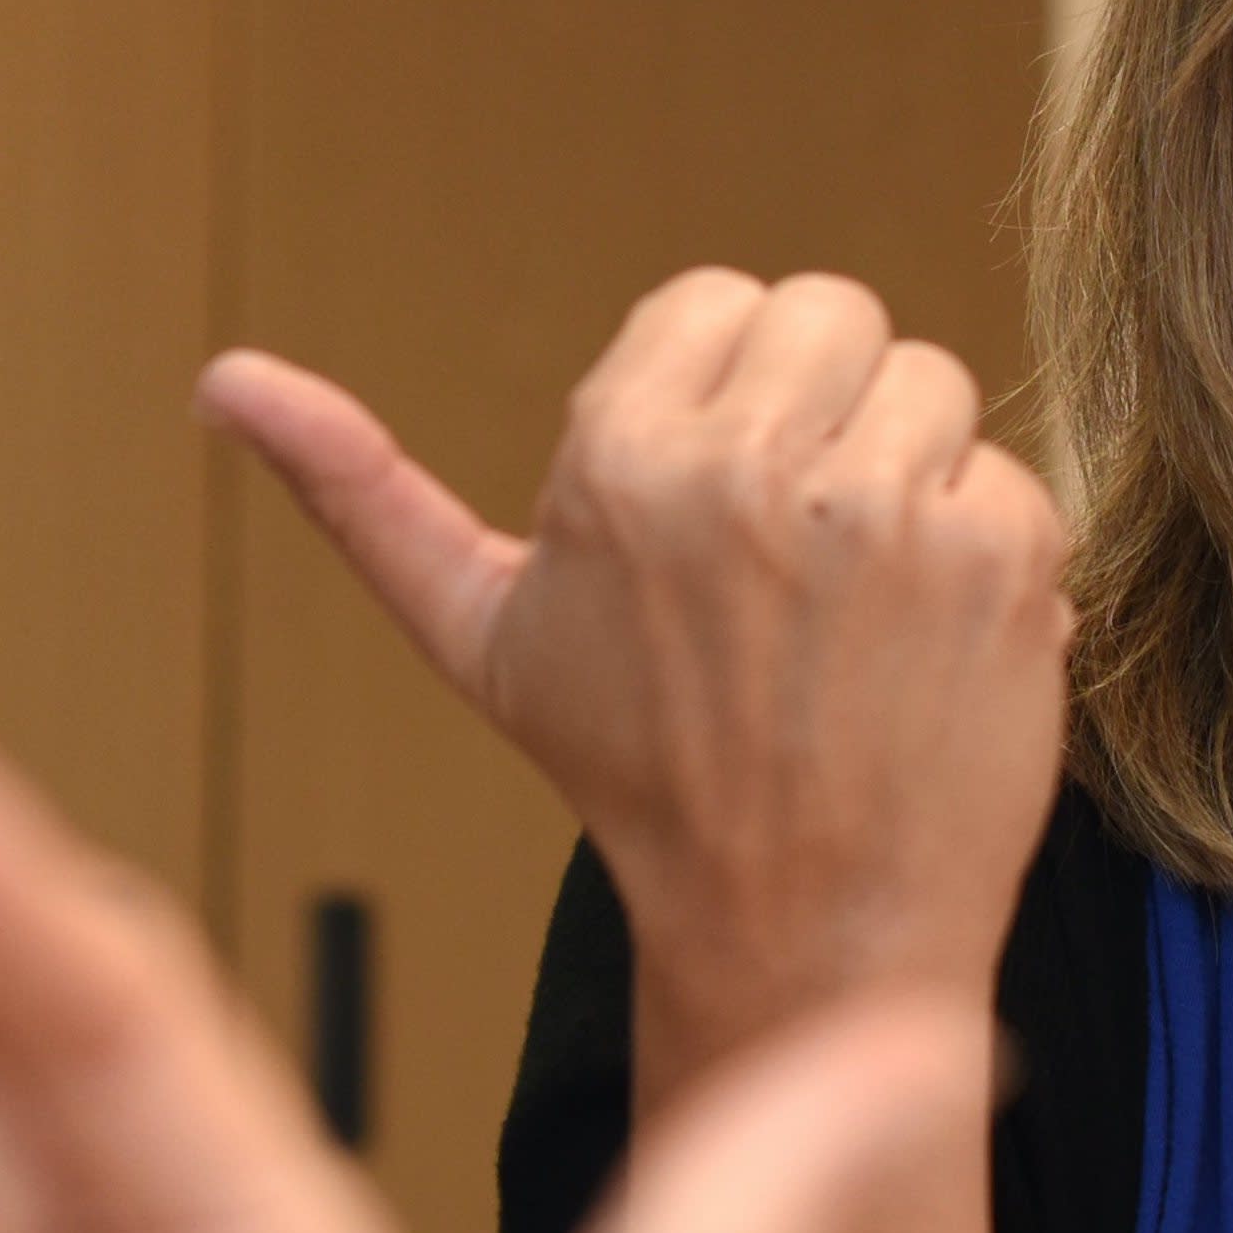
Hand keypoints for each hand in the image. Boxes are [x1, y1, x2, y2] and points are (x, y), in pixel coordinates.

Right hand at [198, 272, 1072, 1088]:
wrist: (801, 932)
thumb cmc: (640, 777)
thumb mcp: (478, 633)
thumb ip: (357, 492)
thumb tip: (221, 382)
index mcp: (620, 453)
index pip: (718, 300)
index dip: (722, 402)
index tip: (710, 520)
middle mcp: (753, 465)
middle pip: (834, 317)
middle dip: (820, 415)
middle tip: (792, 560)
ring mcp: (887, 508)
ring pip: (930, 385)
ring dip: (909, 480)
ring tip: (855, 605)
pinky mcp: (999, 555)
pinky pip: (1010, 475)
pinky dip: (988, 555)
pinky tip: (926, 647)